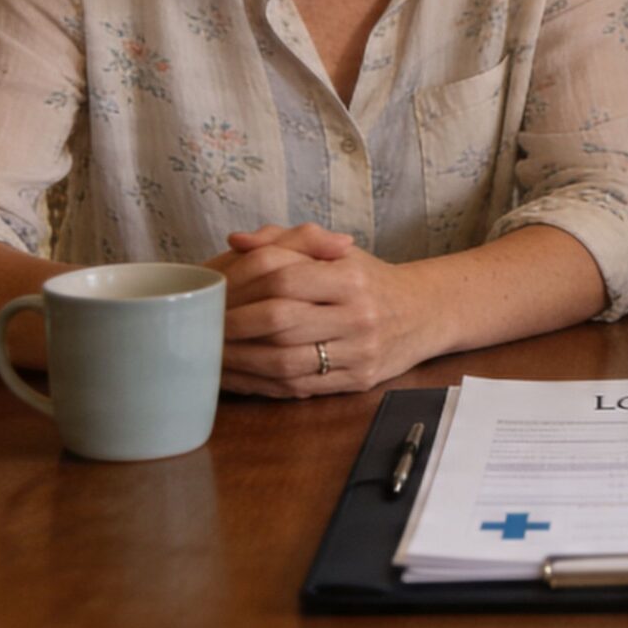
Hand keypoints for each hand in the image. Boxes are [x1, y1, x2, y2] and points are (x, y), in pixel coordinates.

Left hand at [212, 227, 437, 398]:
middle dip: (234, 327)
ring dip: (241, 361)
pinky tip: (241, 376)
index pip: (285, 278)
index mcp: (351, 277)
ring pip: (287, 361)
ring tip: (213, 354)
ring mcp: (360, 352)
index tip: (214, 294)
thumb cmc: (370, 279)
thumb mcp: (336, 250)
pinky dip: (263, 384)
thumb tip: (236, 240)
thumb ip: (286, 241)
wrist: (423, 312)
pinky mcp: (358, 381)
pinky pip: (301, 387)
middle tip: (204, 327)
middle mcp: (359, 315)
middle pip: (280, 322)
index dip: (243, 287)